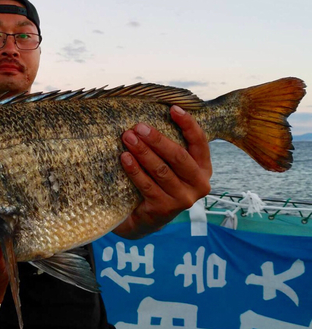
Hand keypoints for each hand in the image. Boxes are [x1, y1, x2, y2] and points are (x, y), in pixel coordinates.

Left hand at [114, 105, 211, 238]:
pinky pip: (147, 185)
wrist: (144, 219)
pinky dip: (135, 170)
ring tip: (128, 137)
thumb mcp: (169, 165)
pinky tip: (124, 158)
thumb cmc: (157, 183)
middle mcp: (199, 185)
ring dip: (143, 152)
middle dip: (157, 139)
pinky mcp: (164, 210)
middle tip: (139, 126)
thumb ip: (170, 146)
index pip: (200, 142)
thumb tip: (157, 113)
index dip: (188, 124)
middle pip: (178, 156)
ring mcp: (183, 200)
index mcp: (203, 169)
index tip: (173, 109)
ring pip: (161, 170)